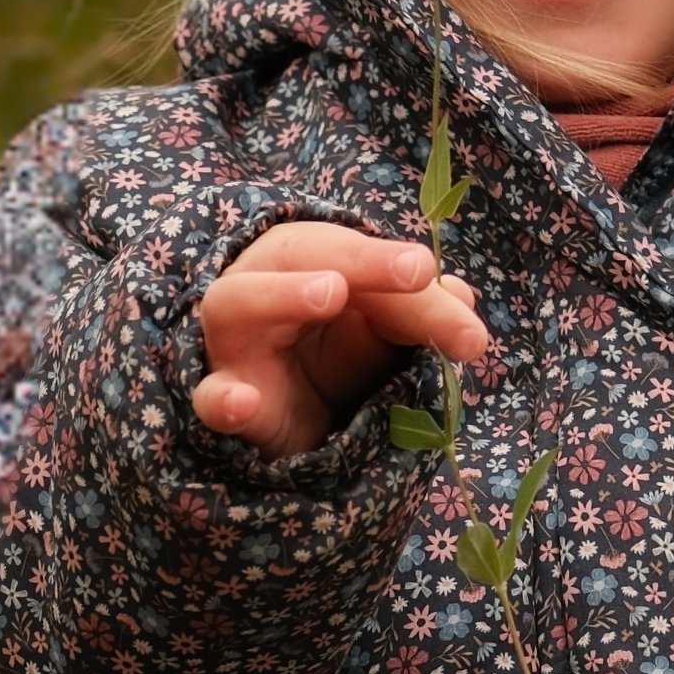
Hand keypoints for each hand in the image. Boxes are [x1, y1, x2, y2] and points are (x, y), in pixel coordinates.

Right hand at [190, 222, 488, 455]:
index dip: (388, 258)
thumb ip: (424, 313)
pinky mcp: (227, 401)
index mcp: (305, 260)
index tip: (429, 270)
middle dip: (354, 259)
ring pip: (235, 303)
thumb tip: (463, 297)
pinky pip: (210, 397)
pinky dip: (223, 399)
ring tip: (331, 293)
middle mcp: (263, 289)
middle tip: (412, 271)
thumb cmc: (338, 356)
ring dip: (282, 293)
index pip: (346, 249)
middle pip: (292, 254)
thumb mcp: (389, 332)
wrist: (295, 425)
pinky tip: (244, 402)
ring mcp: (237, 345)